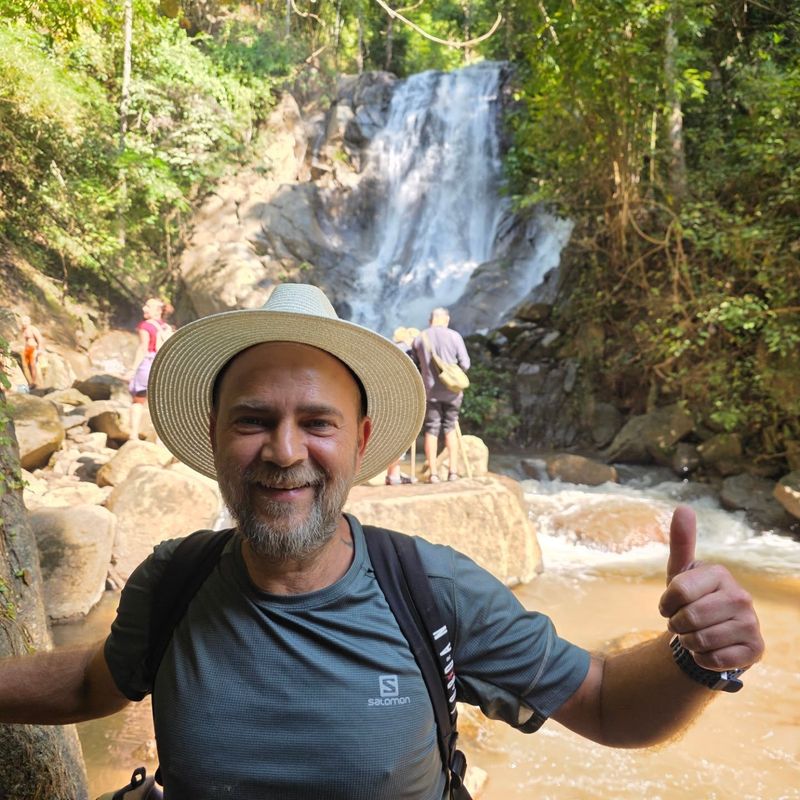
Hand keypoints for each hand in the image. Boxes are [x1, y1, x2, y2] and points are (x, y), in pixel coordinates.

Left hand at [659, 505, 763, 670]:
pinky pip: (712, 659)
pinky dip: (701, 659)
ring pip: (699, 640)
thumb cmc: (690, 600)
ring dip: (688, 642)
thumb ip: (681, 542)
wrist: (708, 634)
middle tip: (682, 623)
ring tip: (695, 635)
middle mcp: (741, 596)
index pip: (678, 590)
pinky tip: (709, 651)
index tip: (669, 605)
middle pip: (688, 617)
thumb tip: (683, 507)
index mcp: (719, 574)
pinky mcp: (755, 649)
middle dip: (676, 625)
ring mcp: (751, 623)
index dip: (665, 603)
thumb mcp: (680, 572)